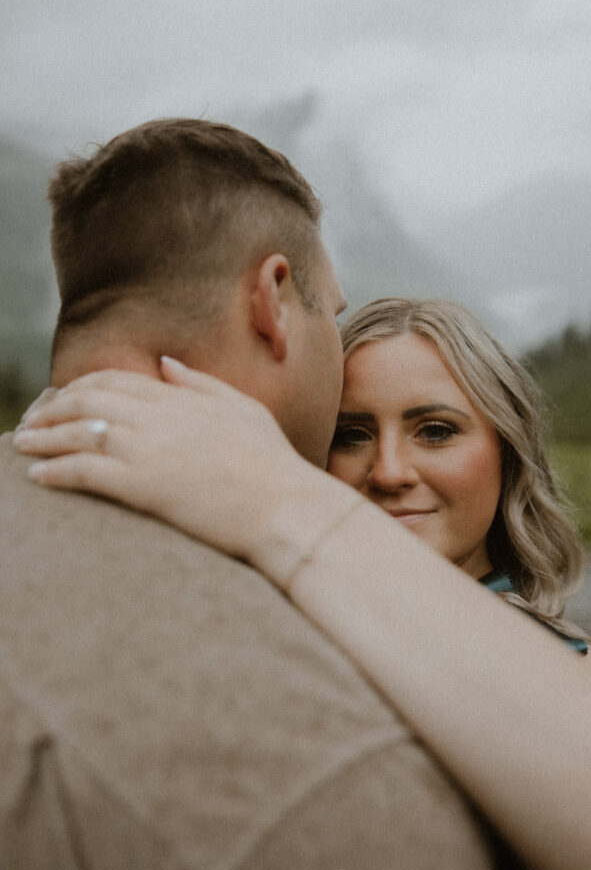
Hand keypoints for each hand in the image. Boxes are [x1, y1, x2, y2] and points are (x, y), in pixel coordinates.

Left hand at [13, 358, 308, 561]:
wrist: (285, 506)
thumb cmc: (272, 463)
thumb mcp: (243, 409)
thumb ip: (201, 384)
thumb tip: (166, 364)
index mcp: (181, 397)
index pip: (117, 381)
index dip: (83, 386)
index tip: (64, 397)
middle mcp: (158, 417)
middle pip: (89, 401)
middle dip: (53, 408)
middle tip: (32, 421)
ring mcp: (148, 449)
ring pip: (78, 432)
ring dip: (43, 438)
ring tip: (21, 445)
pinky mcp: (142, 485)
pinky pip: (84, 472)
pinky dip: (56, 471)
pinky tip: (38, 476)